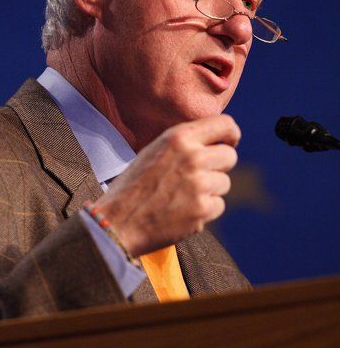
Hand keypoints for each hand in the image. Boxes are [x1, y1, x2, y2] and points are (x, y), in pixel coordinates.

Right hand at [94, 115, 240, 256]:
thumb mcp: (154, 150)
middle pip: (229, 156)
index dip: (231, 135)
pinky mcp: (202, 210)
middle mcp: (193, 157)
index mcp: (179, 137)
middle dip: (218, 166)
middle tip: (197, 176)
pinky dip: (204, 210)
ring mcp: (199, 184)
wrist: (117, 222)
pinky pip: (218, 205)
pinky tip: (181, 212)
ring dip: (209, 190)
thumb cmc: (134, 186)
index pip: (225, 125)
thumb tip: (216, 143)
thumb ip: (184, 144)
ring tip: (181, 196)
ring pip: (224, 183)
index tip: (229, 143)